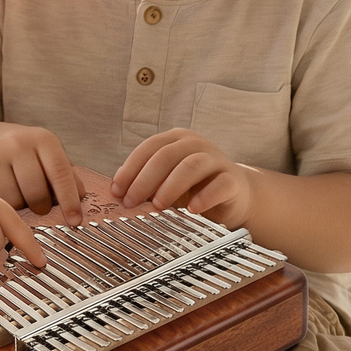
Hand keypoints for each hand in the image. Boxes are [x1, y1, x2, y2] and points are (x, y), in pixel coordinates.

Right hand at [0, 125, 83, 220]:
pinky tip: (0, 197)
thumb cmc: (29, 156)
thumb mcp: (51, 159)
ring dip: (19, 208)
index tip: (74, 221)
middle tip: (38, 205)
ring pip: (12, 202)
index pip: (60, 174)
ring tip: (18, 196)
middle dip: (41, 207)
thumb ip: (68, 180)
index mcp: (43, 139)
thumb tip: (78, 204)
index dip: (69, 201)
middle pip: (35, 193)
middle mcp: (16, 142)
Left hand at [112, 129, 255, 226]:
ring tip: (158, 205)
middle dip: (144, 180)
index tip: (117, 191)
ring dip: (170, 186)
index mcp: (176, 140)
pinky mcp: (233, 180)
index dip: (130, 169)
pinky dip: (204, 197)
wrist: (234, 194)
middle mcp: (195, 145)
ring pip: (191, 165)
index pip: (148, 148)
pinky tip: (192, 209)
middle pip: (166, 155)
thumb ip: (145, 182)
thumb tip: (118, 193)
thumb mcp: (166, 181)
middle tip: (131, 202)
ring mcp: (216, 160)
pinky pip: (220, 185)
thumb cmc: (195, 187)